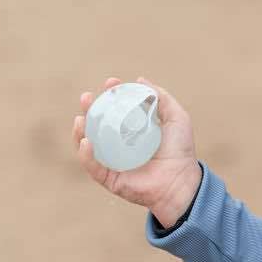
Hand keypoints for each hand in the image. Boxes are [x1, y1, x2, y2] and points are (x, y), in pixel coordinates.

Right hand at [73, 77, 201, 227]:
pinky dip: (86, 155)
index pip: (115, 110)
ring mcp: (113, 162)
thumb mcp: (176, 118)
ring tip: (80, 118)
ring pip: (88, 145)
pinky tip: (86, 142)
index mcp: (133, 130)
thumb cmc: (181, 151)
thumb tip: (140, 80)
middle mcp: (120, 145)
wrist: (182, 181)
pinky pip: (93, 167)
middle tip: (86, 97)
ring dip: (79, 131)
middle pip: (97, 125)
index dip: (110, 95)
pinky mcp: (110, 179)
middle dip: (88, 109)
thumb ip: (161, 99)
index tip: (111, 83)